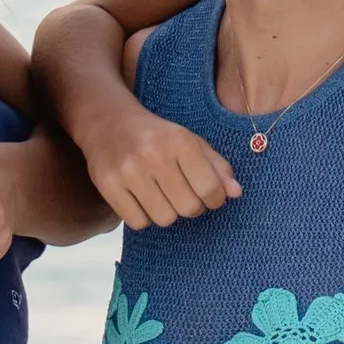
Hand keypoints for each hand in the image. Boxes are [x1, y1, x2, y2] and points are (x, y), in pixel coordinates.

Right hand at [78, 96, 238, 229]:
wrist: (108, 121)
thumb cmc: (156, 135)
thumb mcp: (190, 141)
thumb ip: (216, 166)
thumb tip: (236, 193)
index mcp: (179, 141)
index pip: (210, 188)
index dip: (215, 199)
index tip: (209, 195)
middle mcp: (154, 155)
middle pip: (189, 208)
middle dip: (192, 207)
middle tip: (184, 194)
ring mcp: (128, 171)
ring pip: (164, 219)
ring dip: (167, 212)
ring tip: (161, 195)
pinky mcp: (108, 185)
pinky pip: (138, 222)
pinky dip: (144, 217)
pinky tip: (141, 199)